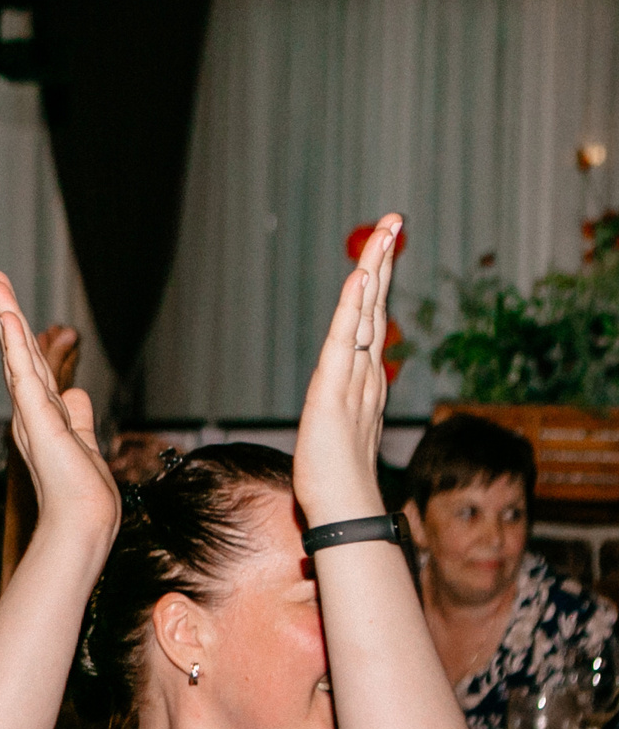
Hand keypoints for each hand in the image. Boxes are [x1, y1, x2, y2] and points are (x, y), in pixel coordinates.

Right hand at [0, 270, 119, 547]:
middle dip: (6, 309)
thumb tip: (75, 393)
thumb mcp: (84, 442)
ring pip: (17, 354)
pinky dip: (14, 344)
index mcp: (39, 414)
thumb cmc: (82, 493)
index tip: (7, 304)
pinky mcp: (38, 419)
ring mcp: (30, 413)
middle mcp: (29, 410)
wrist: (82, 522)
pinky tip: (8, 316)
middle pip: (17, 350)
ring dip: (7, 315)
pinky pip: (23, 374)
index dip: (18, 331)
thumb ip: (78, 415)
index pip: (28, 363)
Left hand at [293, 212, 402, 524]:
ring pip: (367, 312)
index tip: (382, 250)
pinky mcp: (334, 389)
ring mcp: (353, 378)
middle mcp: (365, 372)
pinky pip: (346, 338)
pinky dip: (354, 305)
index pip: (371, 321)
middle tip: (394, 221)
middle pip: (376, 306)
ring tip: (386, 231)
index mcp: (363, 380)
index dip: (376, 284)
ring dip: (376, 269)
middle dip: (385, 261)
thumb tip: (338, 407)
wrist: (342, 507)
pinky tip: (361, 276)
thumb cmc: (335, 480)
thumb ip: (341, 413)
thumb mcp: (337, 434)